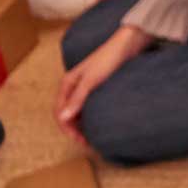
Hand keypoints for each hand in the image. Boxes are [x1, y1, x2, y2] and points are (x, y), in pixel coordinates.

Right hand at [54, 26, 149, 140]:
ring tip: (93, 136)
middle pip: (67, 113)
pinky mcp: (97, 87)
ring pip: (78, 111)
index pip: (59, 112)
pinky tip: (99, 123)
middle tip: (87, 142)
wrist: (128, 44)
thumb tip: (64, 118)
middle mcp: (74, 86)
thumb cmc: (109, 59)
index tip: (79, 140)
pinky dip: (91, 116)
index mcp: (67, 84)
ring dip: (82, 124)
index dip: (67, 128)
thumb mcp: (92, 80)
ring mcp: (85, 87)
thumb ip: (78, 99)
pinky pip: (89, 106)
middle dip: (74, 129)